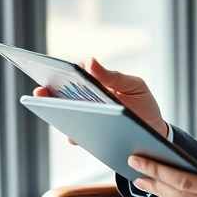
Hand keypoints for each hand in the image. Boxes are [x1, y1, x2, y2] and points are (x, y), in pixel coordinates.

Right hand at [33, 57, 167, 145]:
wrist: (154, 132)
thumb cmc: (143, 104)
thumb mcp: (134, 86)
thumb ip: (113, 77)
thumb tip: (90, 61)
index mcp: (97, 82)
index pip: (75, 73)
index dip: (61, 71)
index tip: (52, 70)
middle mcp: (87, 99)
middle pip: (64, 93)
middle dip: (50, 91)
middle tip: (43, 90)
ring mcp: (86, 117)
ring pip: (66, 113)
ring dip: (59, 112)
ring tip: (56, 110)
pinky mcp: (89, 134)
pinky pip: (75, 134)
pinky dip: (73, 134)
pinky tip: (73, 133)